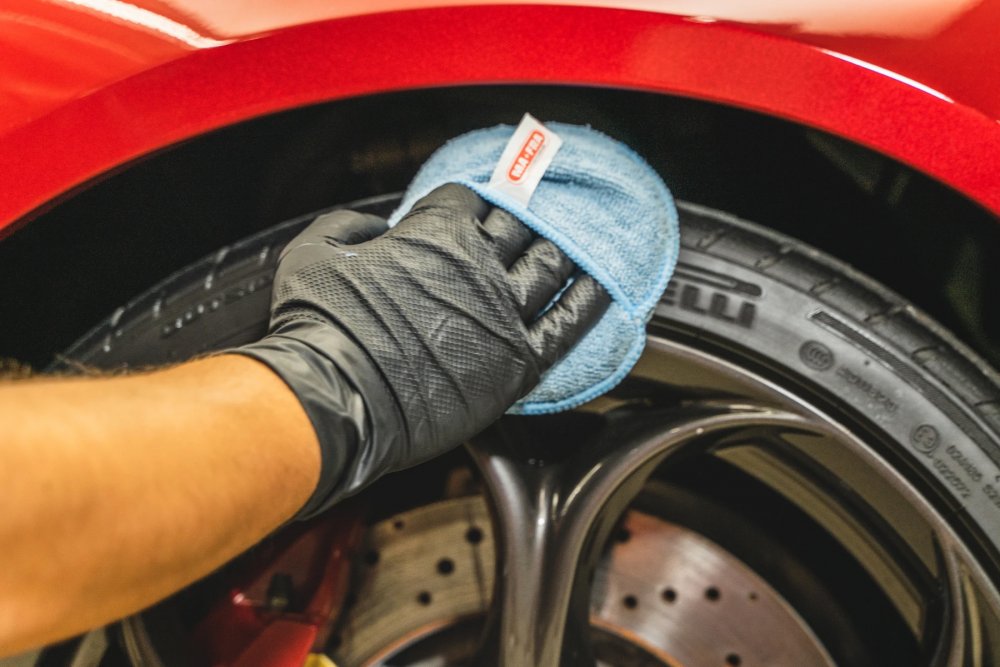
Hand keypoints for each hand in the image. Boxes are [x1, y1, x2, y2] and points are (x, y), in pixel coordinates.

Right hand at [237, 184, 608, 518]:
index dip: (469, 204)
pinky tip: (601, 287)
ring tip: (572, 245)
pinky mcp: (519, 360)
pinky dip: (589, 300)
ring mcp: (504, 311)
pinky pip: (569, 322)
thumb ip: (349, 226)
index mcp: (436, 232)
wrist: (337, 401)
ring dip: (561, 249)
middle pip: (518, 225)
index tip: (471, 212)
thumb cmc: (320, 330)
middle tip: (528, 221)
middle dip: (521, 218)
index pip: (471, 199)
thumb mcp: (313, 253)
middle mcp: (480, 264)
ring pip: (550, 264)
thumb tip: (373, 229)